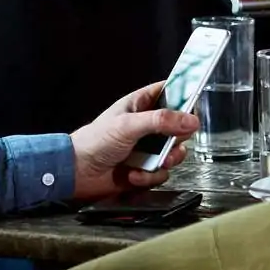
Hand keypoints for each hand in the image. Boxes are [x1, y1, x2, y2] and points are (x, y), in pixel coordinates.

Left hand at [68, 82, 199, 199]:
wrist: (75, 173)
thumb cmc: (94, 141)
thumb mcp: (128, 125)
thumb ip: (161, 120)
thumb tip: (191, 120)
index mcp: (142, 105)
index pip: (172, 92)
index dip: (185, 96)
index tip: (194, 106)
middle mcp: (148, 125)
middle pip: (180, 126)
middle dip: (179, 138)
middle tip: (170, 143)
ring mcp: (148, 148)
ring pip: (175, 152)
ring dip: (167, 161)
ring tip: (154, 164)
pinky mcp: (146, 169)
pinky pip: (162, 173)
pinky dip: (151, 177)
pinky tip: (134, 175)